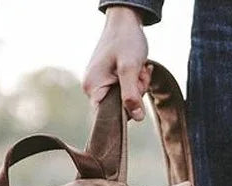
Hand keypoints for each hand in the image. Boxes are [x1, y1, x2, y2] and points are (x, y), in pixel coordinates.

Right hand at [82, 6, 152, 120]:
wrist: (125, 20)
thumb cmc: (126, 41)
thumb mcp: (130, 68)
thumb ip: (131, 94)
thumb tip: (136, 118)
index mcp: (92, 88)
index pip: (108, 117)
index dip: (125, 112)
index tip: (135, 93)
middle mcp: (92, 88)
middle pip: (119, 108)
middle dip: (135, 94)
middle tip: (139, 75)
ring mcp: (100, 84)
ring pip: (125, 100)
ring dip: (138, 87)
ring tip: (139, 69)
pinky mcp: (108, 80)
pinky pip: (125, 91)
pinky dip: (136, 82)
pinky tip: (138, 69)